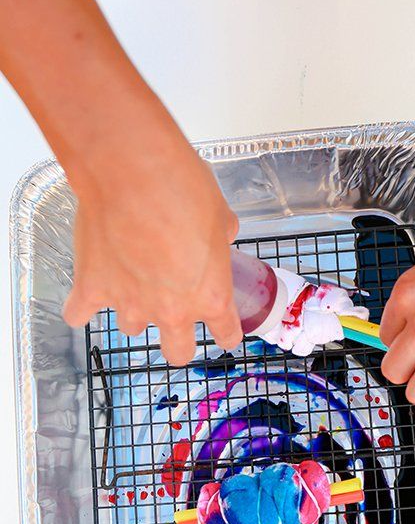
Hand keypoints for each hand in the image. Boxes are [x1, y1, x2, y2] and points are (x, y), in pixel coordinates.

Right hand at [63, 129, 242, 364]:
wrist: (132, 171)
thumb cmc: (182, 187)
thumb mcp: (220, 214)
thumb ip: (221, 236)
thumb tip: (221, 233)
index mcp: (210, 295)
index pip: (226, 333)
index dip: (226, 332)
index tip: (223, 329)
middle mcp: (171, 310)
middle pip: (177, 352)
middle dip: (178, 341)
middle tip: (175, 317)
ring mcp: (129, 303)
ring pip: (130, 329)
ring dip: (133, 310)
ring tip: (131, 283)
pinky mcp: (91, 290)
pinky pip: (79, 314)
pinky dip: (81, 307)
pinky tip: (87, 293)